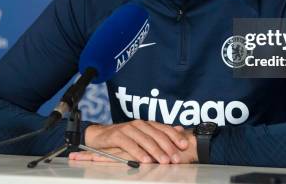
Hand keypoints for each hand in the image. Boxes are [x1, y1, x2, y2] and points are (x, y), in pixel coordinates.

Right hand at [68, 120, 196, 163]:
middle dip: (168, 147)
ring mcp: (128, 128)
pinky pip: (130, 144)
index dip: (175, 136)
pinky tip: (145, 160)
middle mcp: (139, 124)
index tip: (184, 145)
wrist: (100, 135)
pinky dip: (138, 153)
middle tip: (176, 159)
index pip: (164, 128)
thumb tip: (180, 129)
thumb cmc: (124, 138)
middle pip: (157, 135)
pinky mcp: (117, 135)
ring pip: (145, 140)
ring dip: (156, 151)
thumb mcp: (143, 135)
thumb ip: (159, 133)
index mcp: (147, 124)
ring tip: (164, 161)